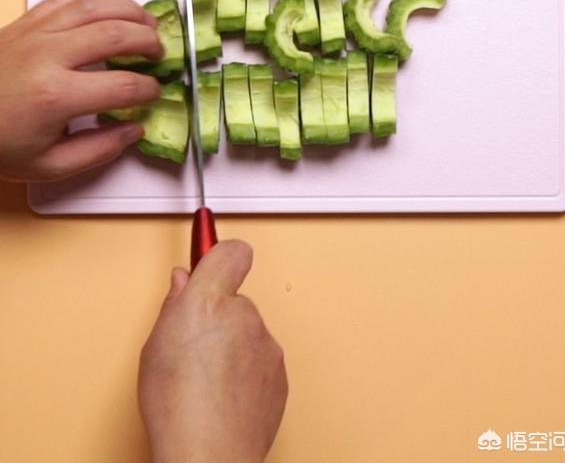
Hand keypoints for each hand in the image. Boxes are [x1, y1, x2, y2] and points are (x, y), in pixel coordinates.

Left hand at [0, 0, 162, 181]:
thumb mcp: (47, 165)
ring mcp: (35, 32)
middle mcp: (48, 56)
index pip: (124, 85)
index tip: (154, 93)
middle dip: (149, 42)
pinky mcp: (25, 21)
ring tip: (148, 24)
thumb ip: (98, 150)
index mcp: (56, 96)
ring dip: (130, 11)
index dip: (149, 89)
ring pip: (96, 6)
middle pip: (117, 34)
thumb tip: (133, 130)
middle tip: (160, 54)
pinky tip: (112, 7)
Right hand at [139, 241, 287, 462]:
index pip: (230, 251)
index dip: (221, 255)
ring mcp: (267, 343)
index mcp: (209, 300)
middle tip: (194, 345)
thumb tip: (184, 282)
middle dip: (218, 315)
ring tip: (206, 380)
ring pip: (248, 330)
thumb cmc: (176, 406)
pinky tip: (224, 394)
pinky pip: (261, 358)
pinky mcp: (280, 371)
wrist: (209, 455)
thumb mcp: (155, 345)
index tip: (212, 257)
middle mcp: (244, 315)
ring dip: (233, 345)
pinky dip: (246, 370)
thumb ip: (174, 303)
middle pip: (235, 298)